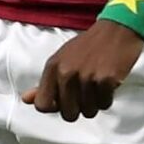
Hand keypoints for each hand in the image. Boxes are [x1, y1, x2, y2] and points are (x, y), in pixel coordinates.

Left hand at [21, 19, 143, 121]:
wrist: (116, 29)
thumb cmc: (88, 46)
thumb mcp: (62, 59)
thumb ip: (46, 82)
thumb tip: (26, 99)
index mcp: (53, 66)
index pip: (42, 105)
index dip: (55, 106)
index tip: (65, 98)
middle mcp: (67, 72)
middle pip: (68, 114)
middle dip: (79, 107)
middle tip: (85, 90)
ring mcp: (86, 76)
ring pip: (88, 112)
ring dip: (94, 102)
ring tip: (97, 83)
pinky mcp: (106, 80)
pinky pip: (104, 105)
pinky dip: (107, 97)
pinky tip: (108, 81)